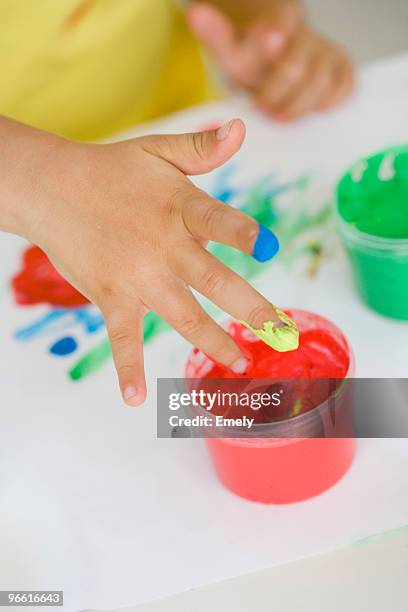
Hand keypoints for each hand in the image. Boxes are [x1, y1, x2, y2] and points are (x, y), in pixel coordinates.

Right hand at [27, 120, 280, 404]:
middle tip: (279, 331)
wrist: (52, 188)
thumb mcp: (157, 151)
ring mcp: (136, 275)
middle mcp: (162, 244)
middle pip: (213, 280)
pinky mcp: (111, 296)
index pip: (218, 221)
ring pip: (182, 315)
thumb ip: (201, 148)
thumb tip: (241, 128)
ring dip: (212, 341)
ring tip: (239, 364)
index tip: (267, 248)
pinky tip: (135, 399)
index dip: (243, 233)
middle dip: (250, 308)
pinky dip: (127, 368)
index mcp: (178, 206)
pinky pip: (122, 337)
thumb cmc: (111, 171)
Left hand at [188, 0, 354, 119]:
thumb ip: (215, 32)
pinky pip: (343, 88)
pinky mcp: (343, 68)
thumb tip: (194, 12)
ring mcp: (327, 50)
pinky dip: (325, 102)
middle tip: (262, 104)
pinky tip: (309, 103)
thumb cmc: (252, 59)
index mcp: (276, 22)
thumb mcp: (229, 48)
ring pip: (319, 84)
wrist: (277, 59)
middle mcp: (304, 33)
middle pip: (295, 67)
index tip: (270, 36)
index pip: (279, 22)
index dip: (275, 33)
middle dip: (274, 94)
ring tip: (279, 110)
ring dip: (296, 106)